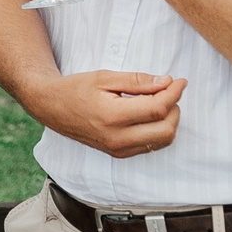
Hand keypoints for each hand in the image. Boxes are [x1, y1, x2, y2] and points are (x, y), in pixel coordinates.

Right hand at [34, 70, 185, 157]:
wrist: (51, 107)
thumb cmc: (76, 89)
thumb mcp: (104, 77)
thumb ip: (137, 81)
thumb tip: (166, 82)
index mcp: (112, 116)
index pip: (158, 108)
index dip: (174, 93)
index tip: (179, 81)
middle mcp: (117, 137)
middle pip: (166, 129)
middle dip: (174, 108)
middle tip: (168, 91)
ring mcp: (119, 149)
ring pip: (163, 141)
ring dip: (169, 120)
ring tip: (158, 101)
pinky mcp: (120, 154)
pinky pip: (151, 146)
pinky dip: (158, 130)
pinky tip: (149, 115)